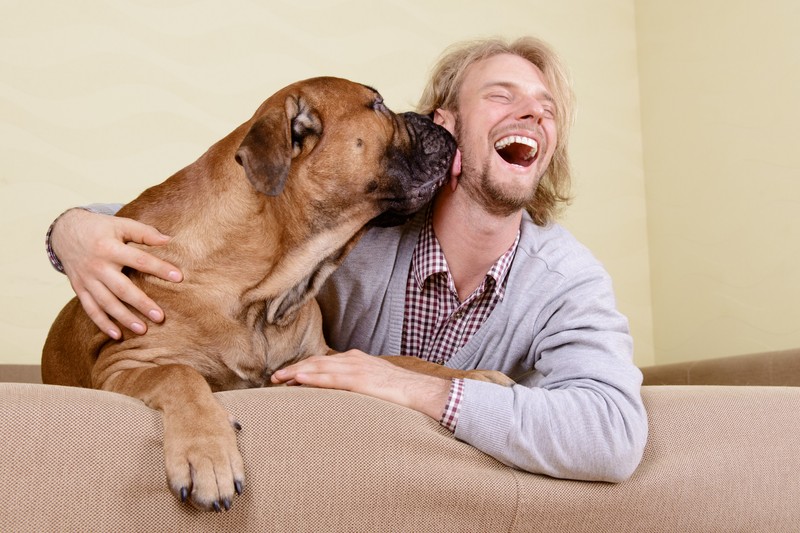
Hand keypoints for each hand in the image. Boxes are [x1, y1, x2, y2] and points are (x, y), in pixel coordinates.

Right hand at [50, 208, 182, 338]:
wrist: (64, 232)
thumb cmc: (100, 228)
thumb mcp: (120, 224)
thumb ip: (144, 233)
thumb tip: (168, 240)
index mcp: (110, 248)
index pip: (139, 260)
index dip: (159, 268)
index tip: (178, 277)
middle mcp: (97, 266)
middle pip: (122, 288)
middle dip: (141, 303)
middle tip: (160, 317)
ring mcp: (86, 280)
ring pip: (106, 303)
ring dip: (124, 318)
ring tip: (143, 330)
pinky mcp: (79, 289)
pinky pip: (90, 309)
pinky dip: (102, 323)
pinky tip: (117, 335)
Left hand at [271, 350, 450, 419]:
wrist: (422, 391)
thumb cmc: (401, 391)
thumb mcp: (375, 383)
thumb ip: (357, 384)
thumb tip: (343, 394)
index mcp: (357, 360)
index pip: (324, 361)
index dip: (303, 367)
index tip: (286, 376)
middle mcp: (354, 360)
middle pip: (317, 361)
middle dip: (294, 369)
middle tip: (274, 378)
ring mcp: (357, 368)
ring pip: (320, 367)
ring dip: (296, 372)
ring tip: (278, 379)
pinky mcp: (361, 380)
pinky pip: (332, 378)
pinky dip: (313, 377)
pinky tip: (298, 380)